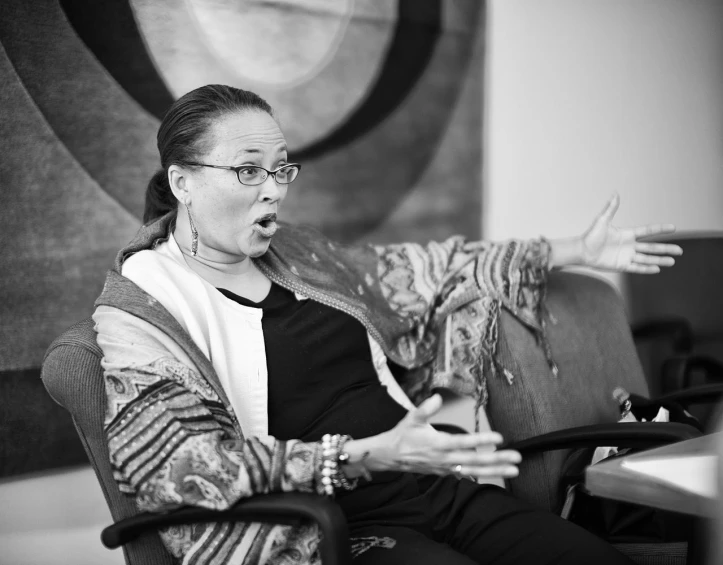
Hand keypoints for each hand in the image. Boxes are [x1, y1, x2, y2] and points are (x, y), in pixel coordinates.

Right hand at [350, 395, 520, 480]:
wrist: (391, 456)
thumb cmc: (403, 435)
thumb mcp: (411, 418)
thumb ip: (425, 408)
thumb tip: (436, 398)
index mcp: (439, 444)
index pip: (464, 442)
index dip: (482, 441)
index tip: (499, 438)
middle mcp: (445, 459)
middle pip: (476, 461)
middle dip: (498, 460)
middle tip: (517, 458)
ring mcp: (447, 468)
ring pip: (475, 471)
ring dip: (496, 471)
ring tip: (514, 470)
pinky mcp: (446, 472)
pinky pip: (467, 475)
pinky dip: (483, 475)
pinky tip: (497, 475)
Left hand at [580, 193, 682, 273]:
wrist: (581, 251)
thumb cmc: (590, 236)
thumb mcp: (602, 221)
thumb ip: (611, 208)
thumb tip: (616, 194)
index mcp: (627, 234)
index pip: (648, 231)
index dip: (661, 229)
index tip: (674, 228)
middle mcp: (629, 245)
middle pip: (652, 247)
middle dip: (666, 249)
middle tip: (680, 251)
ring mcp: (626, 256)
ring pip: (647, 258)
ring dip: (660, 260)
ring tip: (673, 261)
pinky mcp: (621, 266)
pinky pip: (637, 268)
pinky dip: (647, 269)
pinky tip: (657, 269)